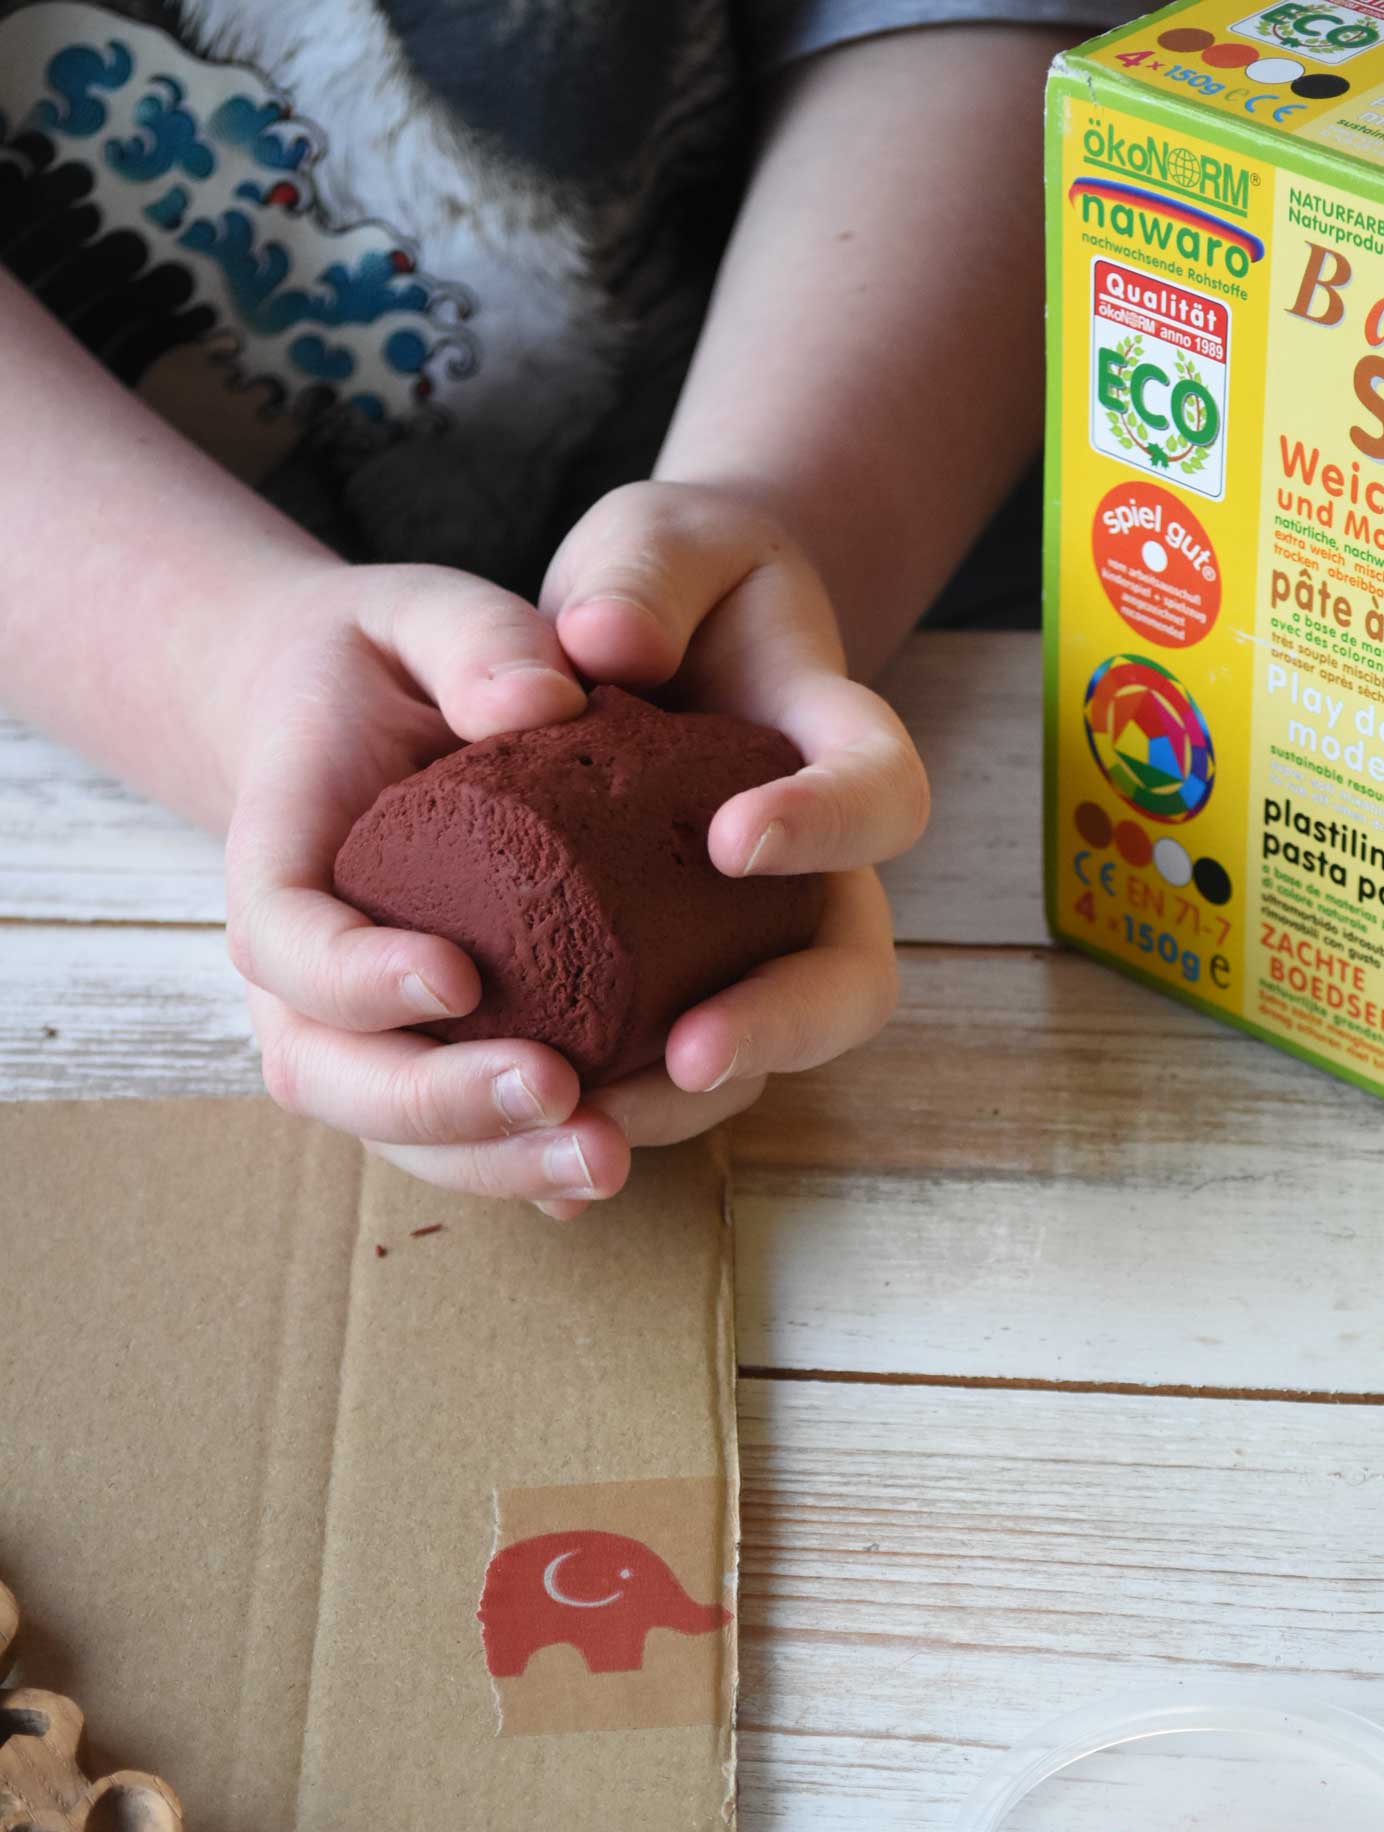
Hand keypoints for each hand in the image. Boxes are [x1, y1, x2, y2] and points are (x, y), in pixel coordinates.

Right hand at [224, 561, 631, 1215]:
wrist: (370, 723)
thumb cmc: (397, 667)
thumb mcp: (428, 615)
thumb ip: (475, 641)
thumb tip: (540, 698)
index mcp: (282, 864)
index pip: (286, 941)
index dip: (356, 975)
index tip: (458, 973)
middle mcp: (304, 974)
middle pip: (334, 1074)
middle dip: (441, 1102)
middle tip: (556, 1093)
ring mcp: (361, 1031)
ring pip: (400, 1133)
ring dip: (498, 1163)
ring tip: (606, 1159)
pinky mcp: (432, 1056)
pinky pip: (464, 1137)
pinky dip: (528, 1169)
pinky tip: (608, 1173)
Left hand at [534, 481, 929, 1214]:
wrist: (650, 641)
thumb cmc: (666, 584)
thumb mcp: (657, 541)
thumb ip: (643, 576)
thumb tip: (600, 651)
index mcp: (837, 749)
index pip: (883, 795)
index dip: (829, 827)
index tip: (734, 840)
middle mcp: (818, 869)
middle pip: (856, 976)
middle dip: (785, 1025)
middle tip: (691, 1051)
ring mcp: (754, 939)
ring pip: (769, 1048)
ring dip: (692, 1101)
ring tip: (592, 1120)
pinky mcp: (681, 982)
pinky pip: (677, 1067)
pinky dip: (620, 1113)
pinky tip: (545, 1153)